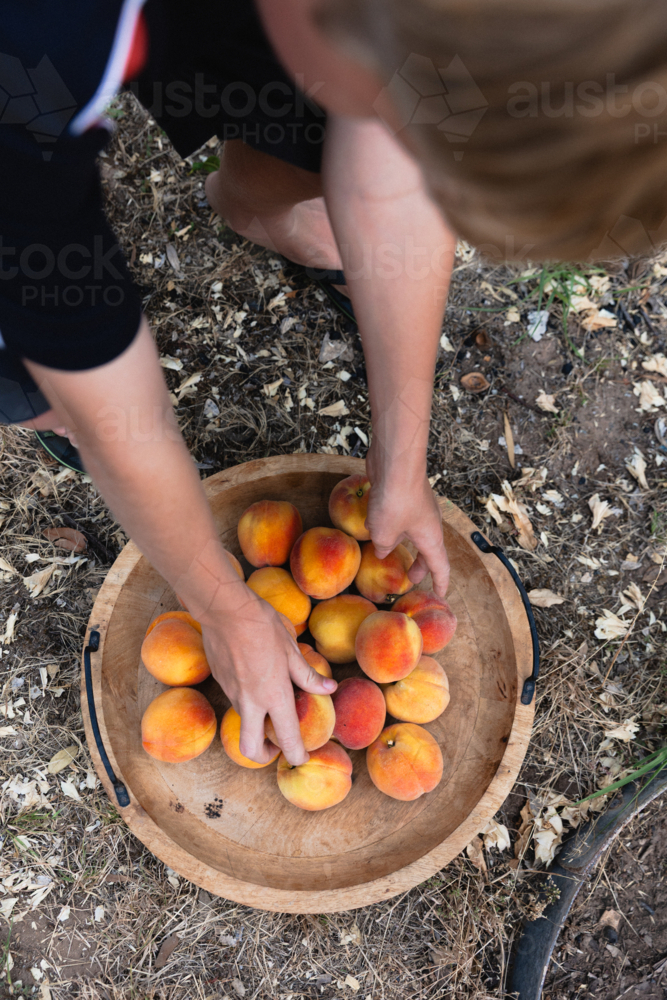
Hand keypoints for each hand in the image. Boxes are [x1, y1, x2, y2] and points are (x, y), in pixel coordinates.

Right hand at [200, 590, 336, 765]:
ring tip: (272, 705)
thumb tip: (329, 689)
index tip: (303, 757)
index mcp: (273, 695)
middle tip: (277, 745)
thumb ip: (308, 675)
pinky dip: (248, 703)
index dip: (297, 754)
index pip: (287, 738)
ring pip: (244, 723)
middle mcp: (250, 702)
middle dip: (264, 755)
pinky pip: (236, 702)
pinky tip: (257, 681)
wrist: (224, 609)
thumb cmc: (262, 625)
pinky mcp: (221, 683)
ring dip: (257, 725)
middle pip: (250, 749)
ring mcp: (232, 694)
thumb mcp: (291, 649)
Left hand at [365, 444, 449, 599]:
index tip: (440, 597)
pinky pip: (400, 516)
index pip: (440, 567)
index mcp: (431, 538)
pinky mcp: (405, 495)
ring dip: (402, 544)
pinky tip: (373, 525)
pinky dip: (391, 525)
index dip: (440, 584)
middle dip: (419, 565)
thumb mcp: (384, 534)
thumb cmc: (395, 501)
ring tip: (386, 553)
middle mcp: (429, 523)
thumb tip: (382, 550)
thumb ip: (383, 547)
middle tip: (409, 578)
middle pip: (427, 550)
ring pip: (412, 532)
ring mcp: (418, 507)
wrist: (396, 462)